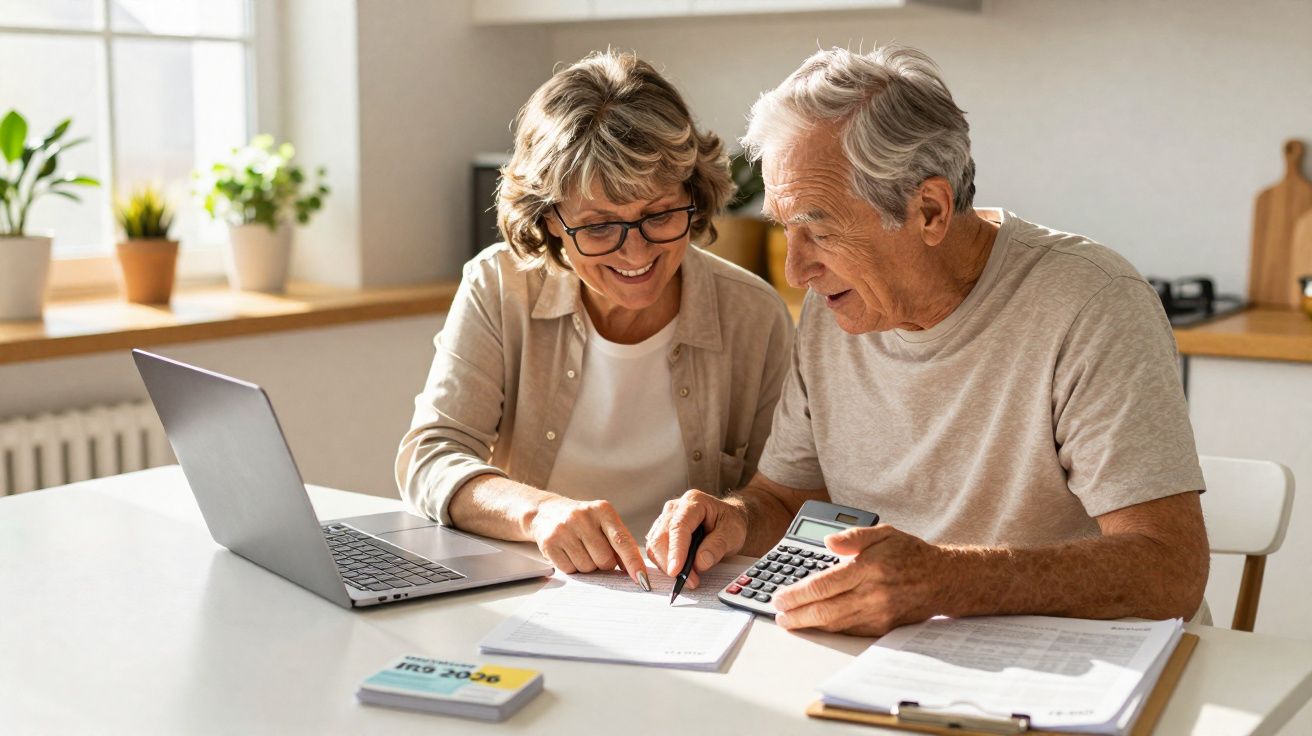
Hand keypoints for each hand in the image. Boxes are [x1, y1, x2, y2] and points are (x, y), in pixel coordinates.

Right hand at [529, 497, 648, 588]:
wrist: (546, 512)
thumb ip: (620, 543)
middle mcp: (583, 517)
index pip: (622, 541)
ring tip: (579, 550)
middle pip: (605, 560)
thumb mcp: (603, 523)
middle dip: (604, 563)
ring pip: (587, 567)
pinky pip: (569, 570)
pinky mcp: (550, 543)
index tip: (642, 579)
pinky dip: (572, 567)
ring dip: (587, 566)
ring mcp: (564, 529)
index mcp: (603, 510)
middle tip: (595, 551)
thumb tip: (636, 571)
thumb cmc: (583, 522)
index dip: (633, 562)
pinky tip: (568, 552)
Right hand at [644, 489, 747, 589]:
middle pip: (660, 536)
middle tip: (688, 581)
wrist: (726, 521)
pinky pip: (654, 551)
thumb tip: (700, 562)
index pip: (679, 526)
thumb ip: (718, 546)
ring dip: (666, 566)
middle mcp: (675, 508)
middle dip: (670, 563)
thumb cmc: (729, 524)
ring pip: (654, 545)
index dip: (676, 550)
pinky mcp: (660, 532)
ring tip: (688, 578)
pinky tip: (679, 571)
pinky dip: (663, 564)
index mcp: (694, 502)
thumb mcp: (733, 533)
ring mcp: (665, 519)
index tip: (676, 570)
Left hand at [773, 525, 950, 635]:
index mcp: (868, 568)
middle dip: (796, 615)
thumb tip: (827, 542)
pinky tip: (817, 624)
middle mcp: (872, 594)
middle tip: (778, 614)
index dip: (797, 594)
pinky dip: (830, 629)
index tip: (780, 598)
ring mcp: (878, 613)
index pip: (823, 585)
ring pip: (835, 624)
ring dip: (809, 625)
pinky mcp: (883, 627)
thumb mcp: (883, 533)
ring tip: (790, 621)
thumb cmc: (910, 554)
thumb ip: (853, 536)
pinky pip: (850, 631)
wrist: (943, 580)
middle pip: (824, 610)